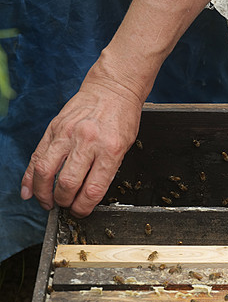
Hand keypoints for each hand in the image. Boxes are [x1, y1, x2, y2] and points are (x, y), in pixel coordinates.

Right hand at [20, 66, 143, 216]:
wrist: (113, 89)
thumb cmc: (122, 118)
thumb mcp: (125, 146)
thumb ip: (107, 168)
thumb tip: (88, 194)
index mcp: (110, 150)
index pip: (93, 189)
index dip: (84, 207)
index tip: (81, 212)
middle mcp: (87, 142)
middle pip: (68, 183)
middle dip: (64, 202)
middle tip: (65, 207)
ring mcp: (67, 134)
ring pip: (46, 171)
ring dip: (43, 193)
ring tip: (47, 203)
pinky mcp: (53, 128)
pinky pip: (37, 156)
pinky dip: (30, 177)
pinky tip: (29, 190)